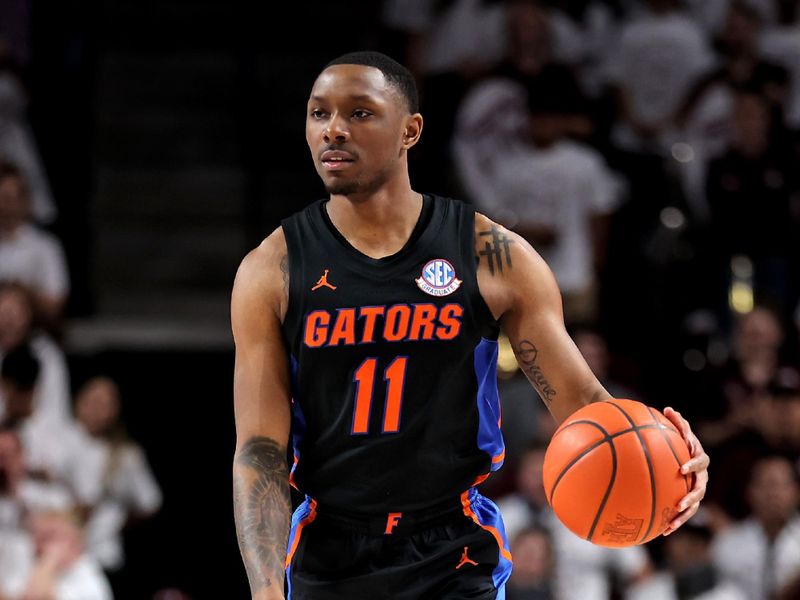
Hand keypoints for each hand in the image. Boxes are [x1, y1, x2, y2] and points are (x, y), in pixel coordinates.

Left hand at [662, 407, 708, 535]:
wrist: (679, 455)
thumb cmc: (676, 440)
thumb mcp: (676, 430)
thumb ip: (675, 422)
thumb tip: (669, 408)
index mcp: (699, 459)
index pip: (700, 461)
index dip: (693, 464)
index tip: (682, 468)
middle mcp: (701, 476)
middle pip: (701, 488)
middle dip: (692, 497)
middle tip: (680, 502)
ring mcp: (696, 490)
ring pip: (695, 505)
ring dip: (684, 515)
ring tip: (672, 523)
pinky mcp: (688, 501)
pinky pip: (684, 513)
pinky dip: (676, 522)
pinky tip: (663, 531)